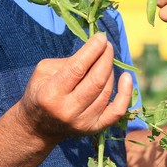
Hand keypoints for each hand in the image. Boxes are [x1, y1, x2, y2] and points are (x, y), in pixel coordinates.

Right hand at [18, 33, 132, 142]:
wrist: (39, 128)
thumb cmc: (40, 93)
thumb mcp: (43, 72)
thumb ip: (67, 61)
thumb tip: (94, 52)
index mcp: (50, 94)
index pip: (77, 68)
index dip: (92, 50)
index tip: (101, 37)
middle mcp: (68, 111)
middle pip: (96, 80)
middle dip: (105, 58)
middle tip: (107, 45)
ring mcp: (83, 122)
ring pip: (106, 91)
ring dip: (110, 71)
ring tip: (105, 60)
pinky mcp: (95, 129)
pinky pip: (117, 111)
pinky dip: (125, 93)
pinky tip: (126, 77)